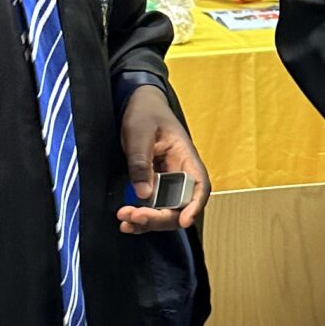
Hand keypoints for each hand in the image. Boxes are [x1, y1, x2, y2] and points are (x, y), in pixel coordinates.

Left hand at [117, 85, 208, 232]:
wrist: (136, 103)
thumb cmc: (145, 112)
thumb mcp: (139, 133)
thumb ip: (141, 163)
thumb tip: (144, 194)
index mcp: (185, 157)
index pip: (199, 186)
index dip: (195, 206)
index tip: (184, 220)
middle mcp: (180, 173)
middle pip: (180, 206)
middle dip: (160, 218)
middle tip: (136, 217)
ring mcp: (166, 181)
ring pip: (165, 211)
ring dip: (147, 221)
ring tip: (125, 220)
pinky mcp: (153, 185)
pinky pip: (151, 207)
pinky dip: (140, 217)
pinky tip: (127, 221)